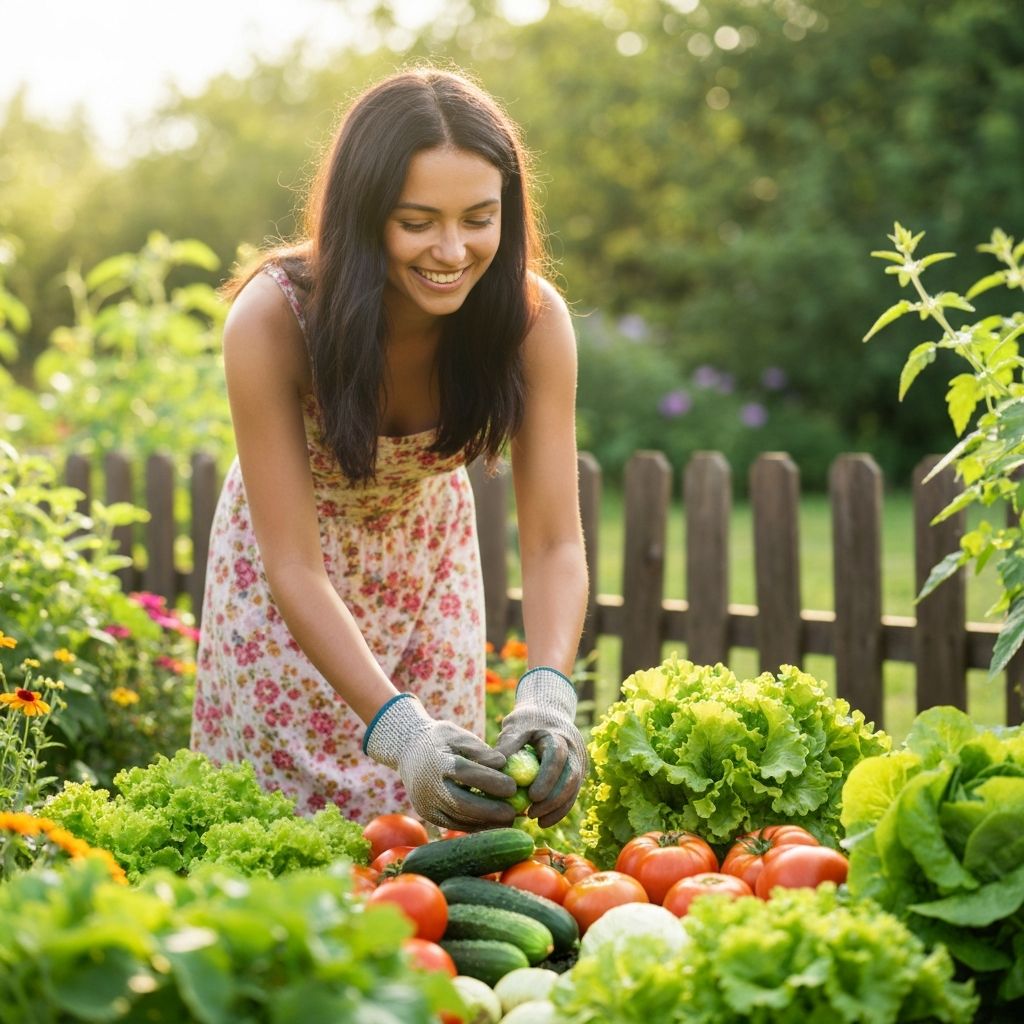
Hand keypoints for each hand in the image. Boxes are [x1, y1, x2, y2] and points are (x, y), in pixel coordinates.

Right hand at [363, 693, 516, 829]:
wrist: (407, 749)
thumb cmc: (440, 739)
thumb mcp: (459, 736)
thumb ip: (481, 751)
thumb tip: (504, 764)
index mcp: (438, 761)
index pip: (468, 773)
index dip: (492, 781)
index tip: (514, 786)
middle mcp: (429, 785)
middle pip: (462, 803)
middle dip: (490, 811)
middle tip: (514, 813)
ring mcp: (425, 802)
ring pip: (458, 818)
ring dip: (485, 823)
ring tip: (508, 821)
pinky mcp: (427, 814)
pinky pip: (452, 824)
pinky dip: (473, 826)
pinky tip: (492, 825)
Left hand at [495, 667, 587, 827]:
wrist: (549, 713)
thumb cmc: (527, 720)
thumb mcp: (516, 725)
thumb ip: (508, 743)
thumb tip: (492, 765)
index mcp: (558, 735)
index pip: (557, 757)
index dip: (547, 778)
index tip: (532, 796)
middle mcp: (574, 749)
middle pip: (570, 777)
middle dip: (553, 799)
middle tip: (532, 813)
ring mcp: (578, 762)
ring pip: (573, 789)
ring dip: (557, 808)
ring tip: (535, 820)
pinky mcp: (576, 774)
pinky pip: (571, 794)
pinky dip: (558, 809)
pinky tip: (543, 821)